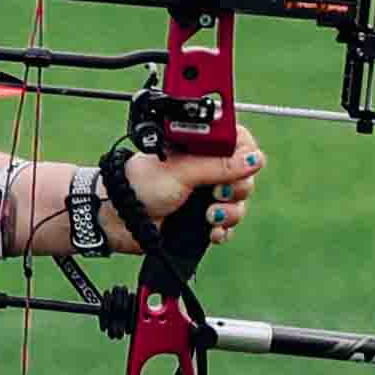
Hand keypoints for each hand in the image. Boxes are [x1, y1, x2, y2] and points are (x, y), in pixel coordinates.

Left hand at [120, 127, 267, 242]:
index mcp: (201, 146)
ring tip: (209, 216)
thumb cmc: (141, 185)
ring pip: (239, 203)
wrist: (119, 218)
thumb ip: (219, 165)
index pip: (240, 142)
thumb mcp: (182, 171)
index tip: (243, 167)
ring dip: (230, 212)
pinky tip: (211, 232)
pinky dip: (222, 229)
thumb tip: (254, 159)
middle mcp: (207, 168)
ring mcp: (206, 193)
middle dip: (237, 188)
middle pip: (245, 176)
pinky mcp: (203, 217)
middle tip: (217, 193)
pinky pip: (228, 225)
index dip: (246, 155)